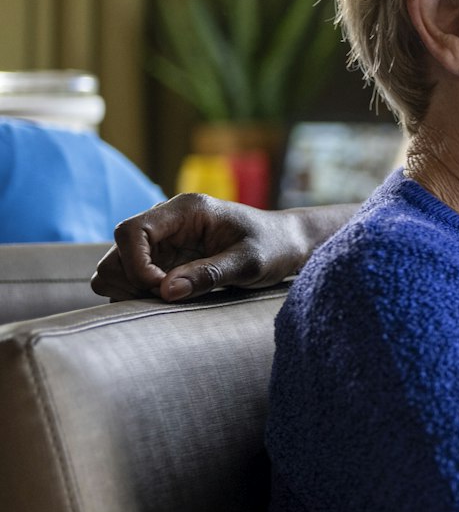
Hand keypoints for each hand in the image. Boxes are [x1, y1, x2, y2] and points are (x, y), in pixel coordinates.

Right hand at [91, 194, 311, 301]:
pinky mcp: (165, 261)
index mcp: (184, 210)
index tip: (159, 288)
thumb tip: (166, 291)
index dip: (134, 263)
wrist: (288, 244)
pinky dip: (142, 295)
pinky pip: (133, 281)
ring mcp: (162, 242)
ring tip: (173, 300)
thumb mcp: (250, 262)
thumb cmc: (275, 247)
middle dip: (131, 282)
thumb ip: (210, 274)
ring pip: (118, 269)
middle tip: (167, 300)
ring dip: (133, 291)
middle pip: (116, 253)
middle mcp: (166, 223)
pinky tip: (173, 300)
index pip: (131, 231)